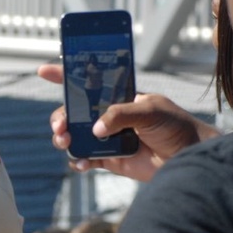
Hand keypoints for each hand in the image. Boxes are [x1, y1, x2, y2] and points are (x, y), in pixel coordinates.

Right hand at [37, 64, 220, 181]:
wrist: (189, 157)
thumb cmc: (175, 126)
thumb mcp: (150, 110)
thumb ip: (121, 115)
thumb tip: (96, 129)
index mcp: (117, 97)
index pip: (88, 82)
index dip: (64, 75)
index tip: (43, 70)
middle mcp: (108, 116)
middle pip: (73, 113)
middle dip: (60, 117)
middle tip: (61, 126)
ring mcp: (107, 138)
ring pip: (75, 136)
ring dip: (64, 139)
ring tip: (66, 142)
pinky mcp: (110, 160)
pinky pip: (85, 159)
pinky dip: (78, 161)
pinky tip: (81, 162)